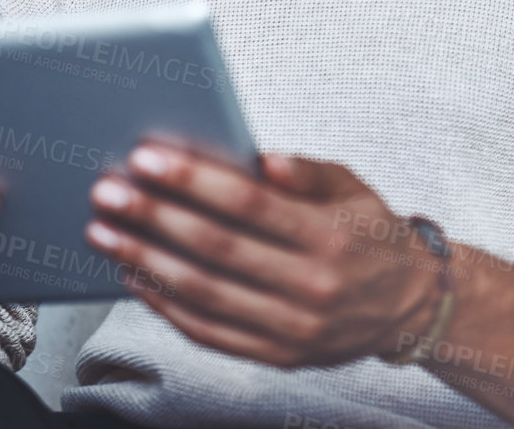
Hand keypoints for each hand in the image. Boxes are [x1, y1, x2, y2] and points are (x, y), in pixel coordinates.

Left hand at [86, 145, 440, 367]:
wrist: (408, 303)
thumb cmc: (368, 232)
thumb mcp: (351, 186)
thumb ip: (305, 171)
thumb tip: (259, 156)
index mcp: (330, 235)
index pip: (249, 204)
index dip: (193, 180)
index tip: (145, 158)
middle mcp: (313, 285)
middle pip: (216, 249)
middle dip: (153, 217)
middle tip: (107, 192)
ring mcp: (295, 328)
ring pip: (204, 294)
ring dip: (145, 261)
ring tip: (104, 232)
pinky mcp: (280, 357)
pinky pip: (209, 332)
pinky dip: (166, 305)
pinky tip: (136, 276)